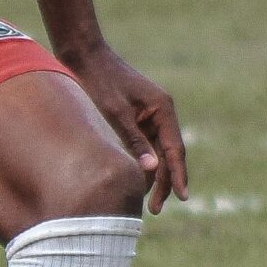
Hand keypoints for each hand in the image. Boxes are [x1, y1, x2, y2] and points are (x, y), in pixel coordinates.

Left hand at [68, 41, 186, 211]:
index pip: (175, 150)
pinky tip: (134, 181)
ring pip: (158, 153)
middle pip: (169, 154)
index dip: (178, 175)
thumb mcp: (115, 113)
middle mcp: (162, 113)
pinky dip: (142, 164)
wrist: (84, 56)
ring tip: (146, 203)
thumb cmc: (99, 82)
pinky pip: (146, 146)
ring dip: (153, 176)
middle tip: (154, 210)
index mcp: (163, 109)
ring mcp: (151, 116)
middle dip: (164, 182)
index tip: (182, 198)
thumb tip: (151, 170)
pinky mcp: (138, 118)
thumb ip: (133, 140)